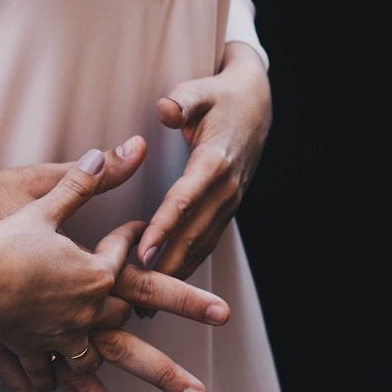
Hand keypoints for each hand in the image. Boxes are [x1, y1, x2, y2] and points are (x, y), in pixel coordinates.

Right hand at [0, 138, 227, 391]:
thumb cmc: (2, 233)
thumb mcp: (45, 200)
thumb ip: (85, 179)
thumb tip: (122, 147)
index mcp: (94, 278)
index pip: (141, 276)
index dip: (166, 274)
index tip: (177, 267)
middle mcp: (81, 317)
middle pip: (130, 348)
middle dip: (168, 374)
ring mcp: (52, 341)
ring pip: (90, 385)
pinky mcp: (23, 352)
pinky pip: (37, 391)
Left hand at [137, 42, 270, 279]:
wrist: (257, 104)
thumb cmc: (220, 96)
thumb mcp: (201, 89)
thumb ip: (182, 101)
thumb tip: (166, 109)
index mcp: (214, 161)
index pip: (185, 198)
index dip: (164, 225)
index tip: (143, 250)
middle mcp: (225, 188)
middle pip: (193, 232)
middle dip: (166, 263)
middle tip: (135, 288)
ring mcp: (229, 202)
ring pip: (201, 244)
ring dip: (176, 273)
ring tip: (146, 301)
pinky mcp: (226, 209)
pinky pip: (206, 242)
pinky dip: (188, 265)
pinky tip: (167, 285)